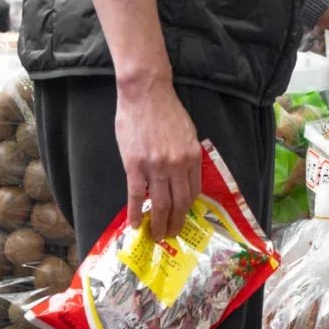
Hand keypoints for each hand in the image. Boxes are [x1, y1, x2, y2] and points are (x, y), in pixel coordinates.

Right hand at [115, 75, 201, 240]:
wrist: (146, 93)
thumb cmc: (167, 110)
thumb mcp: (187, 132)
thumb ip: (187, 155)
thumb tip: (184, 177)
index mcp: (192, 156)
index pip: (193, 191)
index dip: (187, 208)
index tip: (182, 217)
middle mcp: (177, 165)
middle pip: (179, 203)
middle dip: (175, 223)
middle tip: (170, 234)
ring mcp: (156, 166)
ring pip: (159, 204)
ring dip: (158, 224)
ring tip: (155, 235)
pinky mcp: (135, 165)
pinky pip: (136, 196)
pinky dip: (135, 213)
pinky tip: (134, 224)